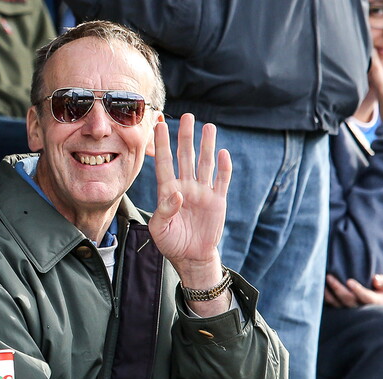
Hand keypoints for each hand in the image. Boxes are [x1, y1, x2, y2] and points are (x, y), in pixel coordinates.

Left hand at [149, 113, 231, 270]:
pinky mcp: (217, 200)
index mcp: (168, 191)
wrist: (192, 257)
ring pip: (205, 163)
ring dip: (206, 145)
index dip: (161, 145)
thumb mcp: (159, 229)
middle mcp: (185, 186)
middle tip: (187, 117)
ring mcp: (202, 192)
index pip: (164, 163)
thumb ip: (165, 210)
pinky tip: (223, 152)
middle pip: (185, 156)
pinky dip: (224, 167)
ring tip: (207, 126)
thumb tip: (177, 193)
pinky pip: (221, 180)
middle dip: (186, 137)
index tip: (158, 126)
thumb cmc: (171, 243)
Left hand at [324, 273, 382, 307]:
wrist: (380, 310)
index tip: (349, 281)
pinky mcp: (344, 312)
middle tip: (329, 276)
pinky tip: (321, 289)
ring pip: (338, 304)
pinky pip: (333, 306)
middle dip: (337, 288)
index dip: (357, 289)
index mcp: (374, 302)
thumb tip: (376, 279)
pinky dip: (327, 299)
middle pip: (348, 300)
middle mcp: (362, 309)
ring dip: (329, 294)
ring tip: (322, 283)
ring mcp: (352, 312)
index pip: (365, 296)